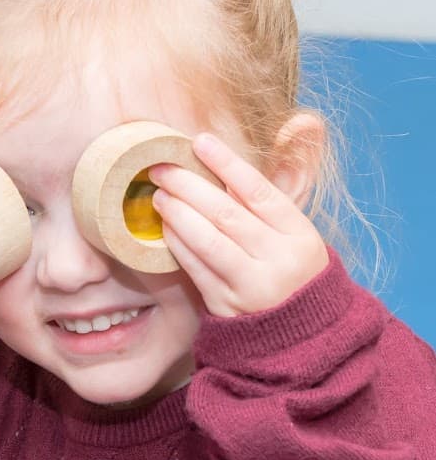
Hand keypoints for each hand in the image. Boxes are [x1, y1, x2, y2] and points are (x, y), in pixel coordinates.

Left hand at [149, 132, 328, 317]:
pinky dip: (178, 246)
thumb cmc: (292, 271)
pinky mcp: (227, 307)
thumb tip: (290, 126)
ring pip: (209, 242)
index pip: (259, 191)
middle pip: (227, 214)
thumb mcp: (297, 236)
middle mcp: (279, 261)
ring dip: (178, 214)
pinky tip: (165, 228)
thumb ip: (273, 196)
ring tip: (158, 195)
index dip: (227, 164)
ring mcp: (252, 287)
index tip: (200, 141)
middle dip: (190, 186)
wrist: (302, 334)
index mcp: (300, 236)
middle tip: (162, 168)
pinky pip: (197, 270)